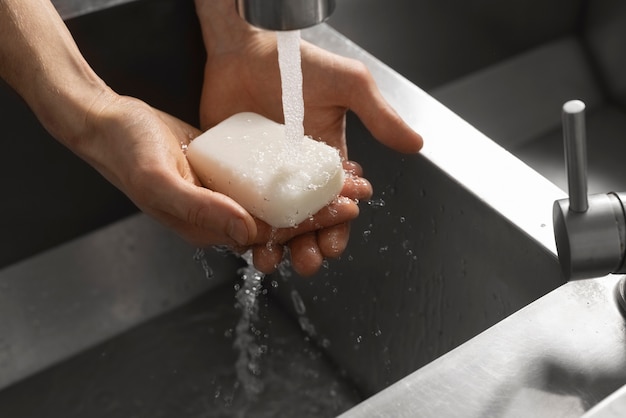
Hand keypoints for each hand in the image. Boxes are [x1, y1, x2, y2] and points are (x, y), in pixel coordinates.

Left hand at [194, 1, 422, 274]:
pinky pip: (238, 206)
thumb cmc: (297, 64)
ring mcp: (264, 176)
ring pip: (271, 223)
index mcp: (327, 161)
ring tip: (271, 261)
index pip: (337, 205)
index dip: (338, 228)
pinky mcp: (234, 172)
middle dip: (308, 247)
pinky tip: (240, 240)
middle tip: (307, 261)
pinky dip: (240, 226)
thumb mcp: (348, 85)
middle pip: (306, 223)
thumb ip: (379, 115)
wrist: (246, 46)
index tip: (333, 245)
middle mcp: (296, 174)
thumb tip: (416, 144)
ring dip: (274, 247)